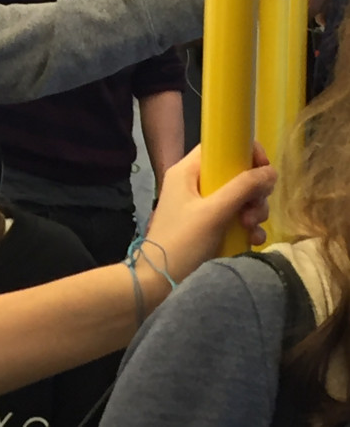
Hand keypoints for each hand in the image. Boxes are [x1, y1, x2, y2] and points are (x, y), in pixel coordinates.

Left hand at [141, 144, 275, 285]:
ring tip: (251, 229)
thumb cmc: (182, 242)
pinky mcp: (207, 226)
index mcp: (187, 171)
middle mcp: (194, 184)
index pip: (219, 147)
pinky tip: (252, 240)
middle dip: (252, 192)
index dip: (244, 153)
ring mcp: (200, 206)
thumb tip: (271, 171)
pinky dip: (246, 226)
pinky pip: (234, 217)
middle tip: (254, 211)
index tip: (264, 170)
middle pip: (233, 174)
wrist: (159, 282)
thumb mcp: (213, 212)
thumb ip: (242, 188)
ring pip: (238, 197)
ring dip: (253, 211)